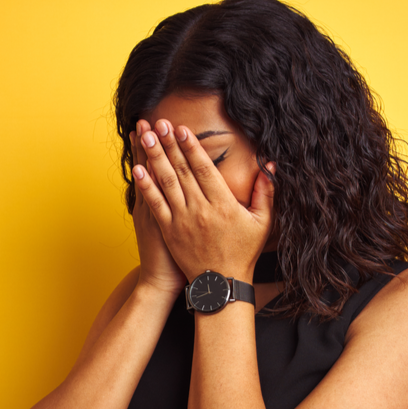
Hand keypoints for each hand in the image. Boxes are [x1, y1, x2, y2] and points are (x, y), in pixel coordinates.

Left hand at [133, 119, 274, 282]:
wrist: (221, 285)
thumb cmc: (243, 252)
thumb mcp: (262, 222)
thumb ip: (266, 192)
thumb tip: (270, 165)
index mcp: (223, 204)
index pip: (203, 169)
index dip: (191, 146)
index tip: (181, 129)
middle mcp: (200, 209)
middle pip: (181, 170)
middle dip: (168, 144)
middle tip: (158, 123)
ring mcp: (181, 220)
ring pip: (166, 182)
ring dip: (154, 157)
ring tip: (145, 136)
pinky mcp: (169, 231)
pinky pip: (155, 204)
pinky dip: (146, 186)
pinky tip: (137, 169)